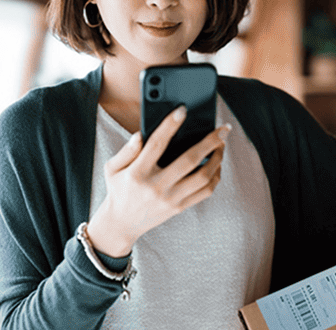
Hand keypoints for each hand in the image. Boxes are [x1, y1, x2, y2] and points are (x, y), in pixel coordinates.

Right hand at [85, 106, 230, 257]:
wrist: (122, 223)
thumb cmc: (118, 189)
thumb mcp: (112, 168)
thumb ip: (126, 150)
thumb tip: (140, 135)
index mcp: (138, 173)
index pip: (156, 144)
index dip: (170, 125)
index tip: (182, 111)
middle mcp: (156, 186)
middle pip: (190, 160)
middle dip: (210, 142)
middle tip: (223, 129)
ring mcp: (170, 199)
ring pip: (203, 177)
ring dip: (217, 159)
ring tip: (221, 145)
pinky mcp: (179, 207)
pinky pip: (205, 192)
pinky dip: (215, 177)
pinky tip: (216, 164)